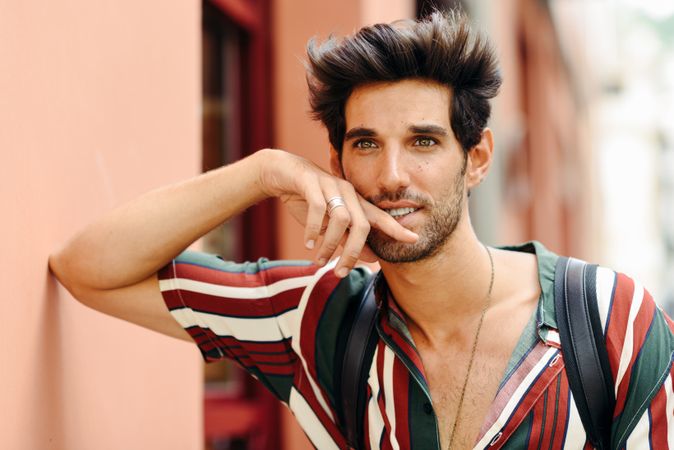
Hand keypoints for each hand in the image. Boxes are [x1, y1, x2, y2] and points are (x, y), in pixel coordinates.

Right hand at [257, 149, 417, 276]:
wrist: (281, 174)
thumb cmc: (308, 200)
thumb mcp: (330, 223)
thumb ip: (350, 238)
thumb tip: (372, 258)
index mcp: (354, 202)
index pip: (380, 217)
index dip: (396, 228)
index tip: (413, 239)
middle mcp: (347, 192)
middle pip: (362, 225)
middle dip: (353, 252)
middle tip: (341, 272)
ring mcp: (330, 186)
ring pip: (341, 219)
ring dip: (330, 244)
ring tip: (319, 260)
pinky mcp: (311, 182)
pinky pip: (318, 208)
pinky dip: (313, 229)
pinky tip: (308, 243)